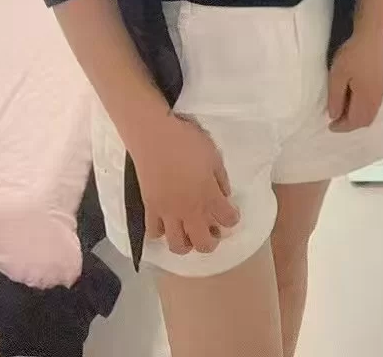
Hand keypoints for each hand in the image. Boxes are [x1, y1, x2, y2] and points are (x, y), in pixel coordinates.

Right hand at [132, 112, 239, 254]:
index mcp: (208, 196)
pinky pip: (154, 233)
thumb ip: (221, 178)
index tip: (231, 212)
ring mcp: (167, 213)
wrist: (154, 136)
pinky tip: (166, 223)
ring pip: (177, 245)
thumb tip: (224, 194)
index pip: (228, 219)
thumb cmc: (186, 141)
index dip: (233, 218)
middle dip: (212, 242)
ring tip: (189, 231)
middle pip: (203, 244)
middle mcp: (189, 210)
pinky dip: (161, 233)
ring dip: (187, 243)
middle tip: (212, 231)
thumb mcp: (213, 155)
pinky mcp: (150, 209)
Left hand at [327, 29, 382, 132]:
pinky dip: (364, 109)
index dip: (342, 126)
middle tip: (336, 120)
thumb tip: (334, 115)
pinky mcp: (382, 82)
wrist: (371, 36)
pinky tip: (354, 100)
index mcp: (366, 98)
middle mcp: (377, 98)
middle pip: (366, 120)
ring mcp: (381, 90)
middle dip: (351, 124)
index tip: (330, 125)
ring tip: (344, 111)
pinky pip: (374, 105)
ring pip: (371, 113)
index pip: (355, 121)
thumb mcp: (337, 75)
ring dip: (358, 117)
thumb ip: (335, 97)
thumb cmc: (352, 55)